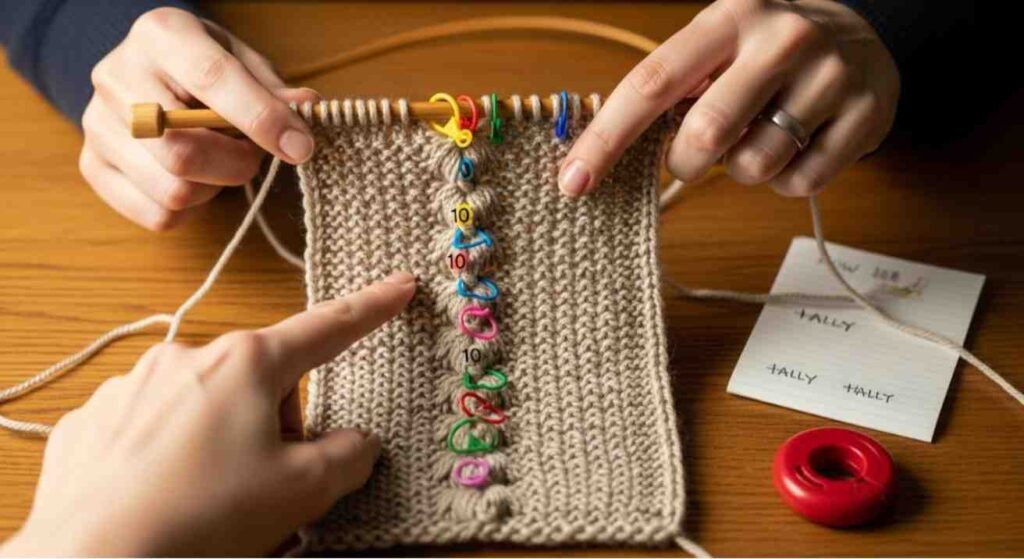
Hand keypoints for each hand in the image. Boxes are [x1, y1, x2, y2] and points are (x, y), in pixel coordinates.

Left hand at [0, 272, 416, 556]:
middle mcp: (188, 357)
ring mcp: (132, 386)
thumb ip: (348, 456)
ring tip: (209, 500)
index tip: (401, 285)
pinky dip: (166, 458)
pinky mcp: (92, 422)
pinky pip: (149, 430)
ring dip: (220, 442)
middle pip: (262, 383)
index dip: (372, 308)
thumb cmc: (204, 519)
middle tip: (268, 483)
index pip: (327, 328)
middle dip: (276, 426)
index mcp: (248, 364)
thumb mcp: (304, 491)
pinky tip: (162, 498)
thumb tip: (354, 444)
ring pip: (204, 407)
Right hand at [80, 7, 318, 229]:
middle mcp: (117, 75)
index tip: (299, 147)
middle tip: (253, 155)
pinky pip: (157, 216)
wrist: (147, 73)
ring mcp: (96, 124)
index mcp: (161, 35)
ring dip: (214, 189)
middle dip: (236, 165)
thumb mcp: (243, 61)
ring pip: (172, 191)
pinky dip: (192, 210)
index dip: (261, 119)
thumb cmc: (206, 67)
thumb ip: (273, 90)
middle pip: (181, 151)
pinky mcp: (92, 165)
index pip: (211, 78)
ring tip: (219, 162)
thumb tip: (307, 109)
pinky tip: (196, 181)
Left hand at [559, 0, 898, 196]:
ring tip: (762, 133)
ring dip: (742, 169)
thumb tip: (596, 151)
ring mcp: (832, 76)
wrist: (865, 35)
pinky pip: (800, 183)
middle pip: (705, 136)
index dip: (608, 138)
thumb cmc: (764, 52)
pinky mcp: (867, 115)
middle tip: (697, 152)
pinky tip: (798, 144)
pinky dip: (786, 180)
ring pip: (754, 168)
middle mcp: (783, 39)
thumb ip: (670, 88)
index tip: (574, 182)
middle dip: (686, 162)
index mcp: (730, 17)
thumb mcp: (717, 47)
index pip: (653, 83)